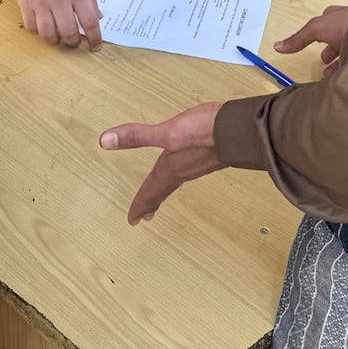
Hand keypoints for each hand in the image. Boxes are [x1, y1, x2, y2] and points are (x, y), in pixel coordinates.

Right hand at [5, 0, 102, 49]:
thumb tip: (97, 18)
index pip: (89, 21)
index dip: (94, 37)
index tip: (95, 46)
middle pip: (68, 32)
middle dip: (73, 42)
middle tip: (74, 41)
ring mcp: (41, 3)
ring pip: (48, 34)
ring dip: (55, 40)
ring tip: (57, 36)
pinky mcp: (25, 4)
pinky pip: (31, 28)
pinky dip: (38, 32)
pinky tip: (42, 26)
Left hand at [100, 101, 224, 224]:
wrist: (241, 129)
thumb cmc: (207, 132)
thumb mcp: (167, 132)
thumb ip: (136, 136)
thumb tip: (106, 141)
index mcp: (171, 169)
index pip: (150, 191)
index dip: (139, 204)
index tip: (132, 218)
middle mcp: (184, 171)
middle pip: (163, 191)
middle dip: (152, 202)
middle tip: (144, 216)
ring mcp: (198, 164)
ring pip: (176, 182)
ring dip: (165, 191)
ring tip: (160, 196)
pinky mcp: (210, 156)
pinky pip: (189, 172)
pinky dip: (180, 176)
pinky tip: (186, 167)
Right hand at [276, 5, 347, 77]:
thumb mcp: (318, 29)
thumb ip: (299, 39)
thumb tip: (277, 46)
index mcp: (336, 17)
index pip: (322, 25)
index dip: (313, 36)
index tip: (307, 46)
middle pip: (336, 37)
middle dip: (329, 49)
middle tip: (323, 62)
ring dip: (339, 60)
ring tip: (331, 75)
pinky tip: (346, 76)